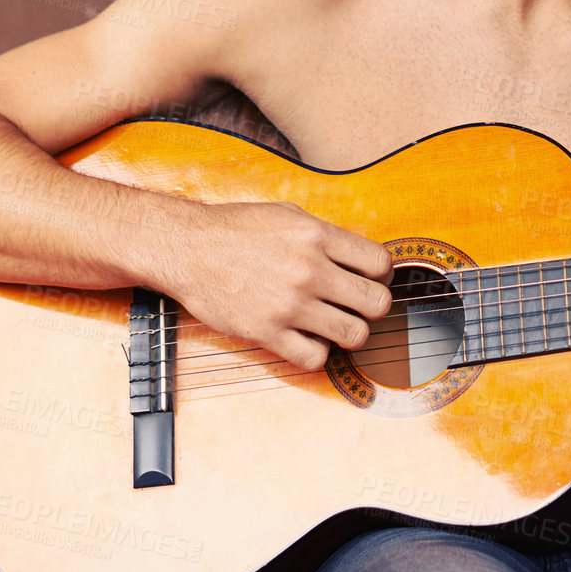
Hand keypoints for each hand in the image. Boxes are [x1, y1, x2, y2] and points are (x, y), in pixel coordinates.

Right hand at [162, 199, 394, 371]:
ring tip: (335, 324)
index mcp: (317, 235)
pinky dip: (317, 352)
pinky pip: (315, 358)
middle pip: (377, 303)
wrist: (188, 249)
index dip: (382, 274)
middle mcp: (308, 269)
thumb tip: (360, 256)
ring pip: (355, 335)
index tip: (370, 278)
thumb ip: (326, 235)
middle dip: (374, 306)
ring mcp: (289, 304)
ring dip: (350, 332)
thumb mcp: (288, 213)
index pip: (380, 263)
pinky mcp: (267, 333)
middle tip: (357, 305)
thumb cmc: (236, 229)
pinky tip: (306, 337)